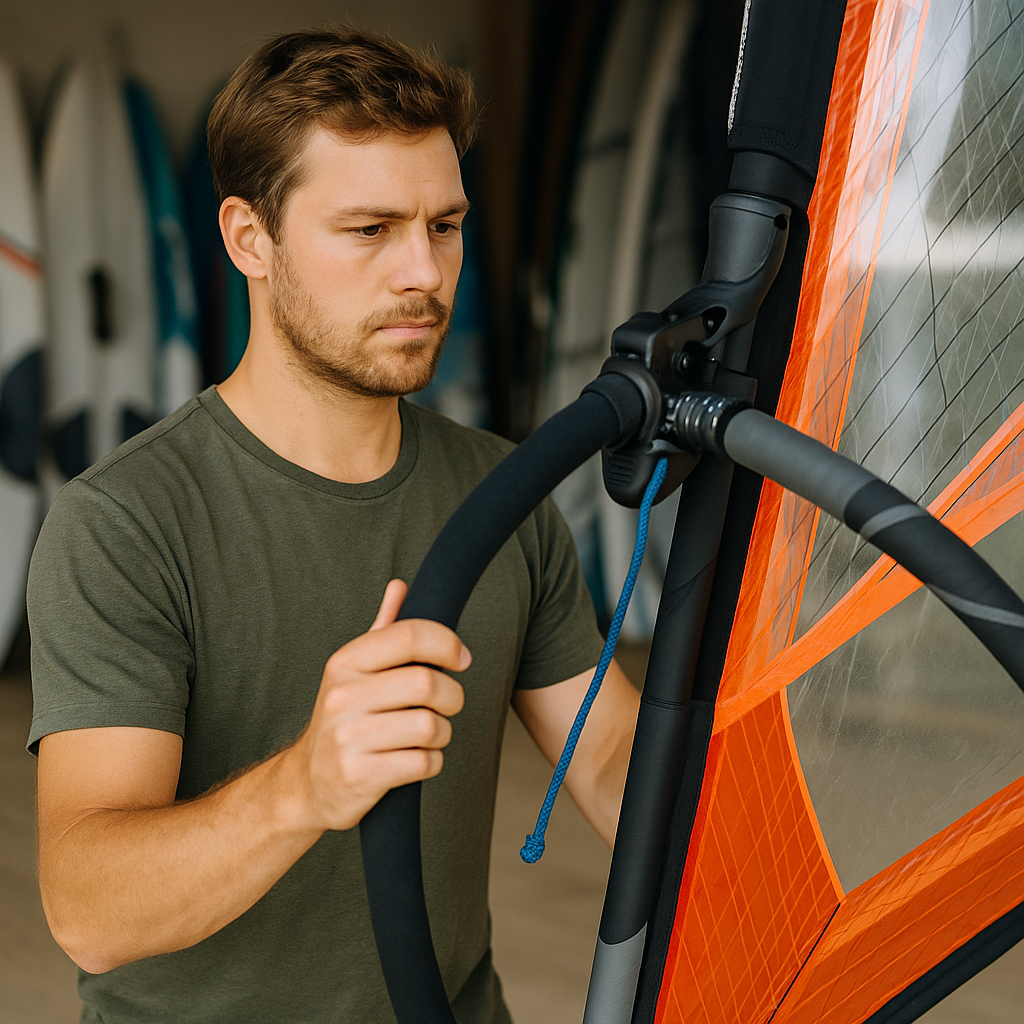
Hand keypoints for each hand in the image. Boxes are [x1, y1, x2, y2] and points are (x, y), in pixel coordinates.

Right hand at [287, 579, 468, 831]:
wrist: (307, 784)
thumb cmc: (345, 720)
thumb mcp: (355, 672)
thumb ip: (382, 630)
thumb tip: (400, 586)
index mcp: (345, 662)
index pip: (409, 635)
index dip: (447, 643)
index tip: (460, 658)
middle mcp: (343, 696)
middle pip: (427, 683)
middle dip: (453, 696)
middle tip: (448, 705)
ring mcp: (349, 738)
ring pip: (431, 726)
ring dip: (443, 733)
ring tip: (428, 736)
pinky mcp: (360, 776)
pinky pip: (424, 762)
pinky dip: (432, 762)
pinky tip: (416, 759)